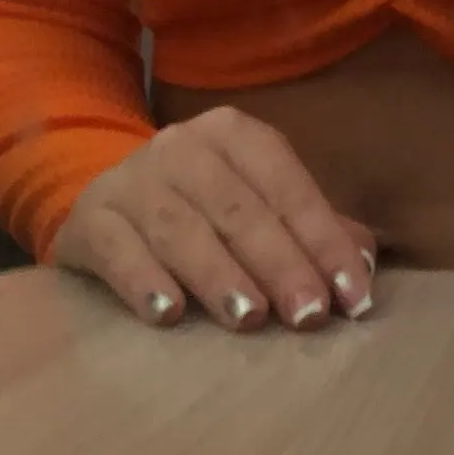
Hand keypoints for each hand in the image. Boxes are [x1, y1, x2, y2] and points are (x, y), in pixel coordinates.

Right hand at [52, 106, 376, 331]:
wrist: (108, 200)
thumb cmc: (206, 211)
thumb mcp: (261, 206)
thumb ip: (315, 232)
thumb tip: (363, 266)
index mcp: (236, 135)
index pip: (289, 188)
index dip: (324, 242)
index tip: (352, 296)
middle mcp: (181, 147)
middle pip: (239, 210)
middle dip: (280, 264)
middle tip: (308, 315)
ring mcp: (131, 180)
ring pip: (180, 229)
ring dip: (218, 275)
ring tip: (249, 318)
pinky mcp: (90, 218)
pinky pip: (116, 248)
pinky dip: (143, 280)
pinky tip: (167, 313)